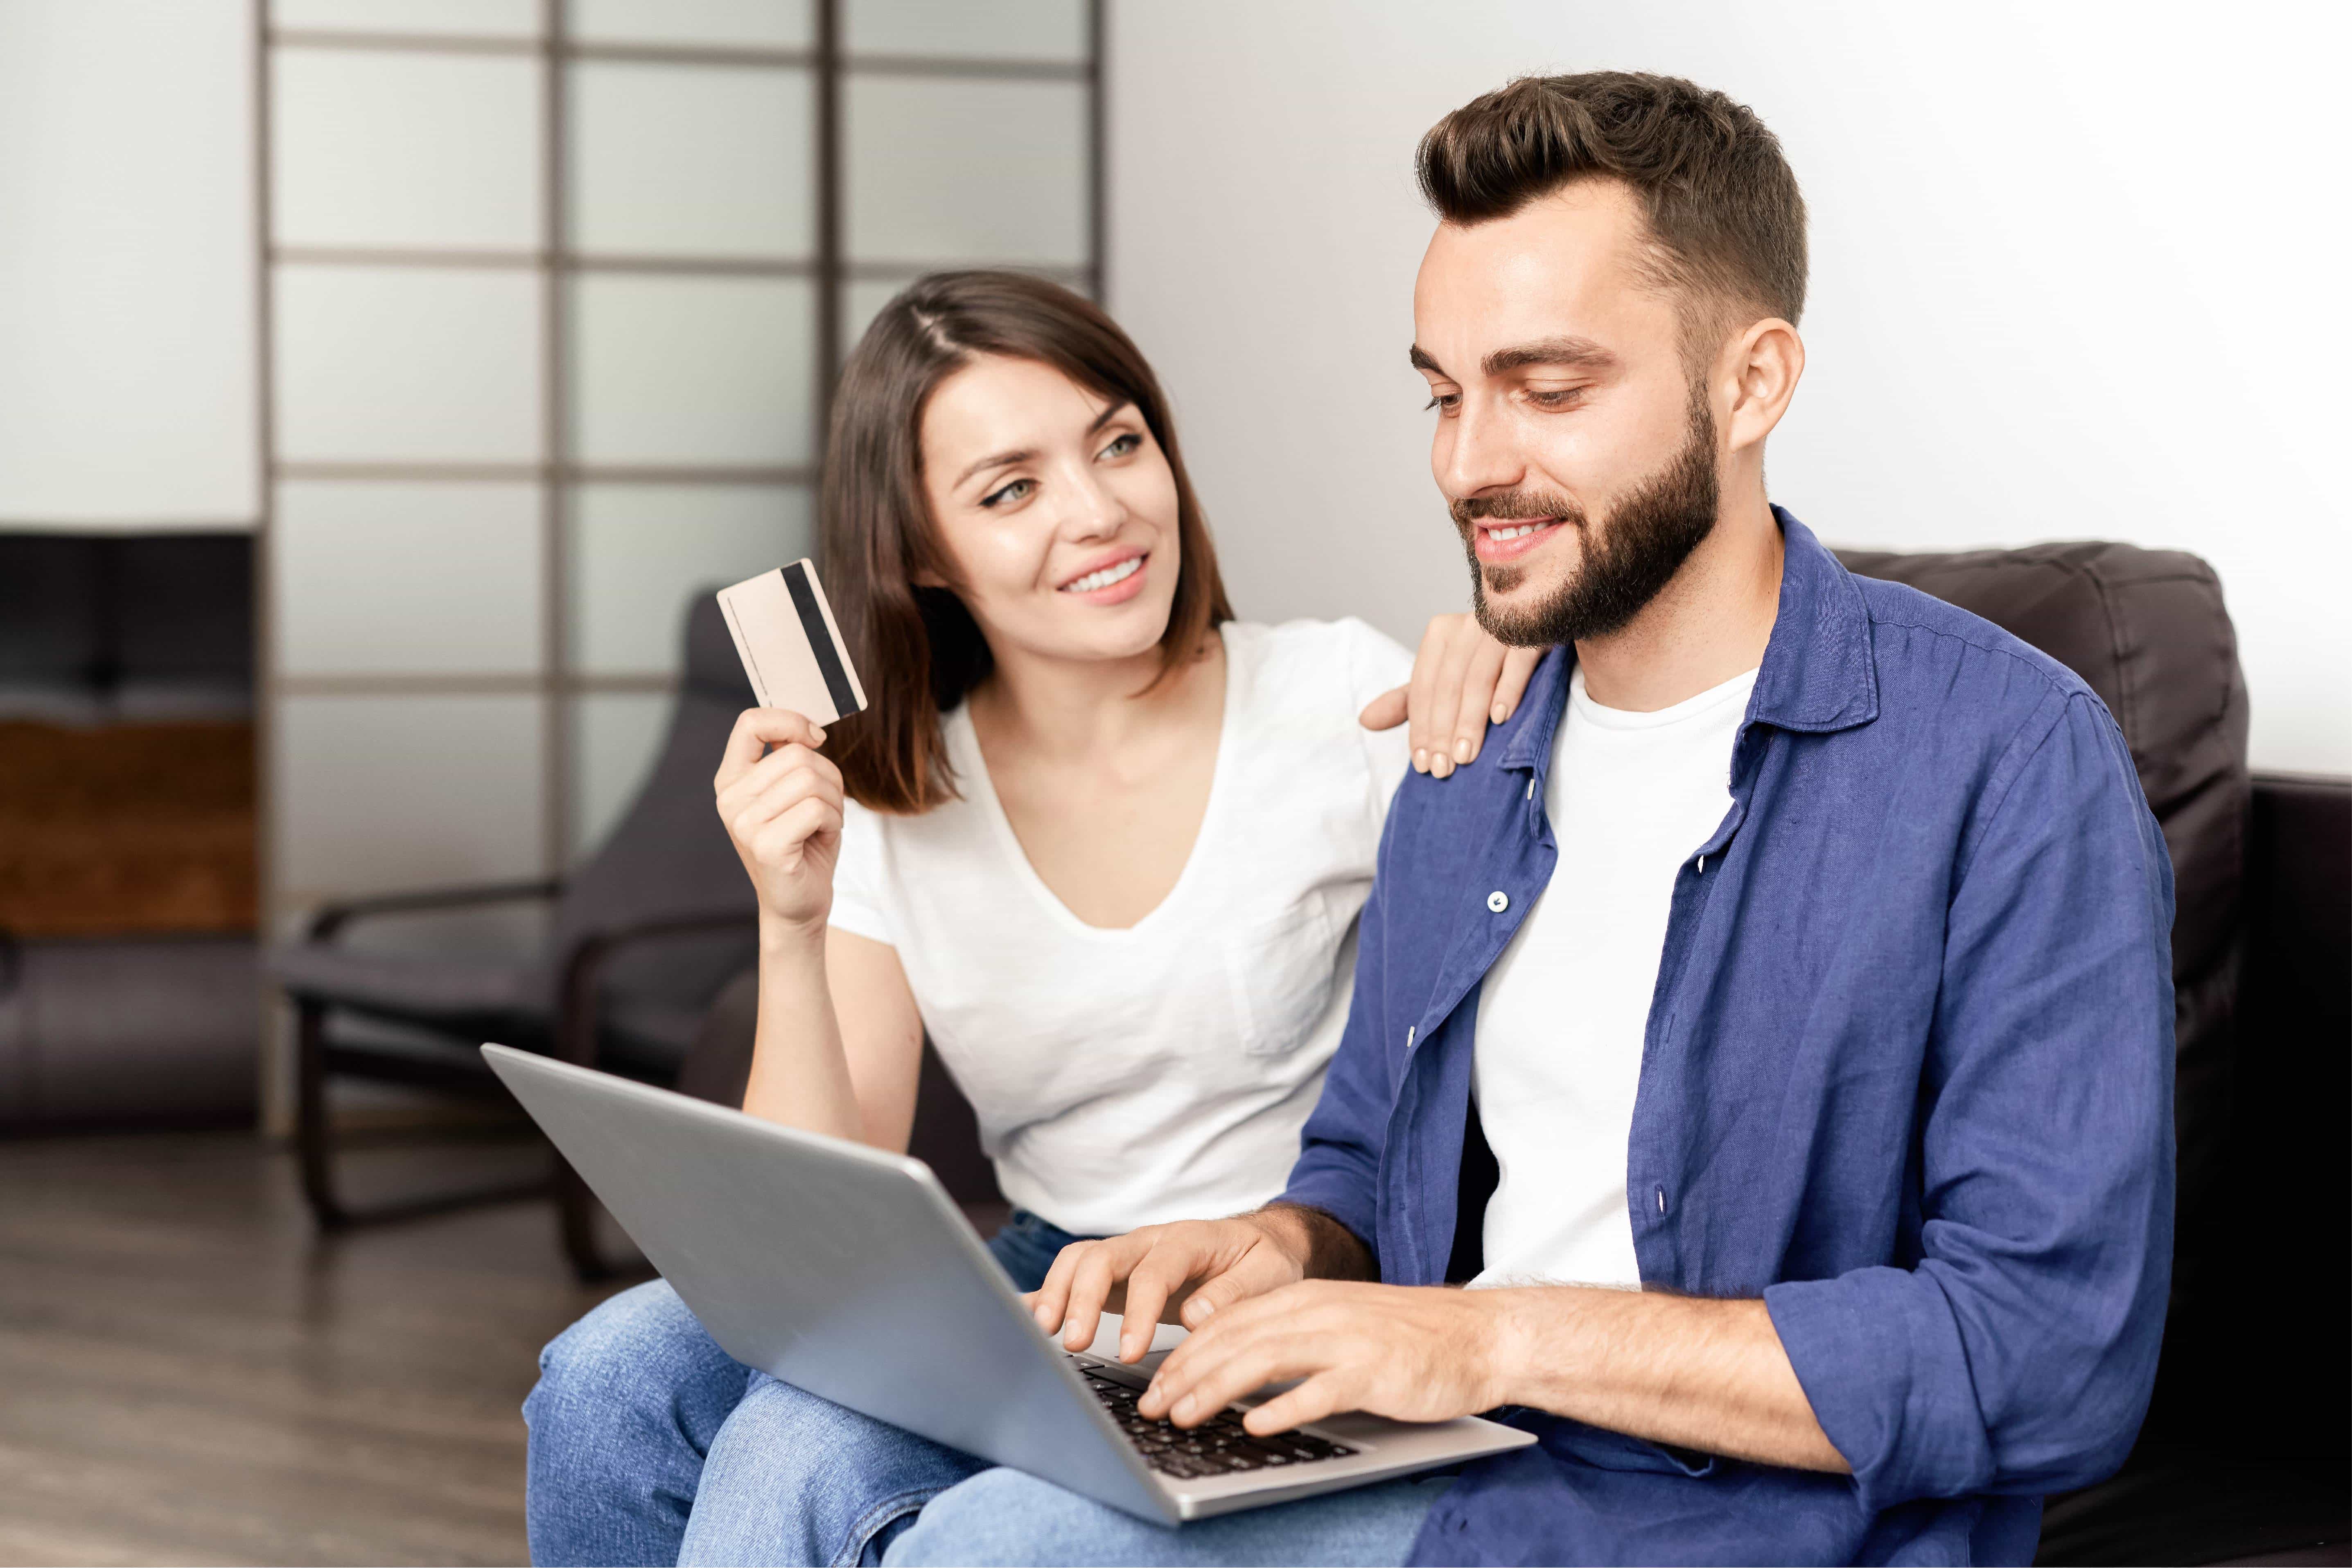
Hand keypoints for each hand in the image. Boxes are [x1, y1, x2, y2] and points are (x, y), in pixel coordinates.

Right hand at [714, 708, 843, 936]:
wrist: (798, 903)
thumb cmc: (803, 843)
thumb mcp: (794, 792)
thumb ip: (792, 757)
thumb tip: (811, 729)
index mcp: (732, 779)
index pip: (751, 722)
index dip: (790, 721)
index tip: (815, 739)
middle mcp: (730, 799)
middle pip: (796, 753)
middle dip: (829, 777)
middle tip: (825, 806)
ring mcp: (744, 823)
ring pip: (810, 779)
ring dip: (833, 801)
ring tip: (822, 823)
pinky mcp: (765, 845)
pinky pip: (815, 809)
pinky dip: (832, 820)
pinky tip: (821, 837)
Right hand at [1025, 1215, 1313, 1362]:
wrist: (1260, 1242)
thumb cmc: (1265, 1260)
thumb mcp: (1269, 1274)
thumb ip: (1234, 1292)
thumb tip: (1196, 1315)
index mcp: (1189, 1239)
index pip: (1155, 1271)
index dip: (1139, 1310)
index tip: (1130, 1351)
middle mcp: (1150, 1241)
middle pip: (1102, 1258)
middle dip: (1083, 1299)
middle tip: (1076, 1343)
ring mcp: (1128, 1255)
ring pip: (1079, 1260)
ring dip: (1057, 1293)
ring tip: (1044, 1332)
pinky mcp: (1115, 1273)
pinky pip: (1072, 1273)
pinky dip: (1045, 1291)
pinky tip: (1021, 1315)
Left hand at [1137, 1280, 1506, 1436]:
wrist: (1479, 1335)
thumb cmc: (1409, 1337)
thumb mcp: (1340, 1322)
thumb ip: (1293, 1338)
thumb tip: (1236, 1371)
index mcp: (1306, 1298)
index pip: (1228, 1322)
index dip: (1186, 1354)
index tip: (1155, 1384)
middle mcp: (1319, 1311)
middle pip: (1235, 1339)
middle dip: (1186, 1374)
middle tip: (1153, 1407)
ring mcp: (1346, 1339)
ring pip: (1264, 1359)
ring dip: (1217, 1389)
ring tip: (1185, 1415)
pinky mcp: (1374, 1370)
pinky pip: (1320, 1389)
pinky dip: (1284, 1407)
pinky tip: (1257, 1425)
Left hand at [1359, 614, 1541, 777]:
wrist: (1544, 625)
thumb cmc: (1492, 660)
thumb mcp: (1447, 678)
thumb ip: (1409, 700)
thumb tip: (1365, 721)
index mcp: (1441, 634)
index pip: (1423, 687)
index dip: (1420, 728)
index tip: (1423, 765)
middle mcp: (1467, 625)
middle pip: (1446, 685)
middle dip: (1442, 731)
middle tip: (1445, 769)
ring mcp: (1501, 626)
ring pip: (1477, 677)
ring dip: (1469, 720)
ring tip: (1466, 756)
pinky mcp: (1533, 630)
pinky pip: (1517, 661)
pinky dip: (1507, 690)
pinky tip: (1500, 718)